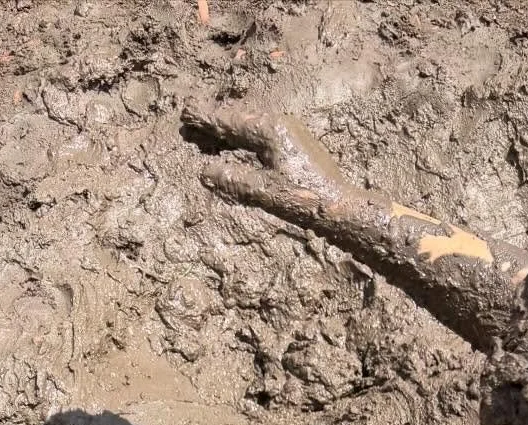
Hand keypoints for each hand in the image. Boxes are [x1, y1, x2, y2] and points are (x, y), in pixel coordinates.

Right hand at [180, 103, 352, 208]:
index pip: (230, 121)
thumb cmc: (305, 200)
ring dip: (230, 128)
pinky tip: (239, 143)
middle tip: (191, 118)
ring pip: (252, 124)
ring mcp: (291, 131)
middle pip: (240, 118)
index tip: (185, 114)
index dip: (206, 119)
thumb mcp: (264, 191)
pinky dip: (245, 136)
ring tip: (209, 129)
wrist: (342, 207)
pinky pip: (263, 133)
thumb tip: (205, 171)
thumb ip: (234, 178)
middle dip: (215, 120)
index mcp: (270, 130)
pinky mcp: (297, 143)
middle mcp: (280, 123)